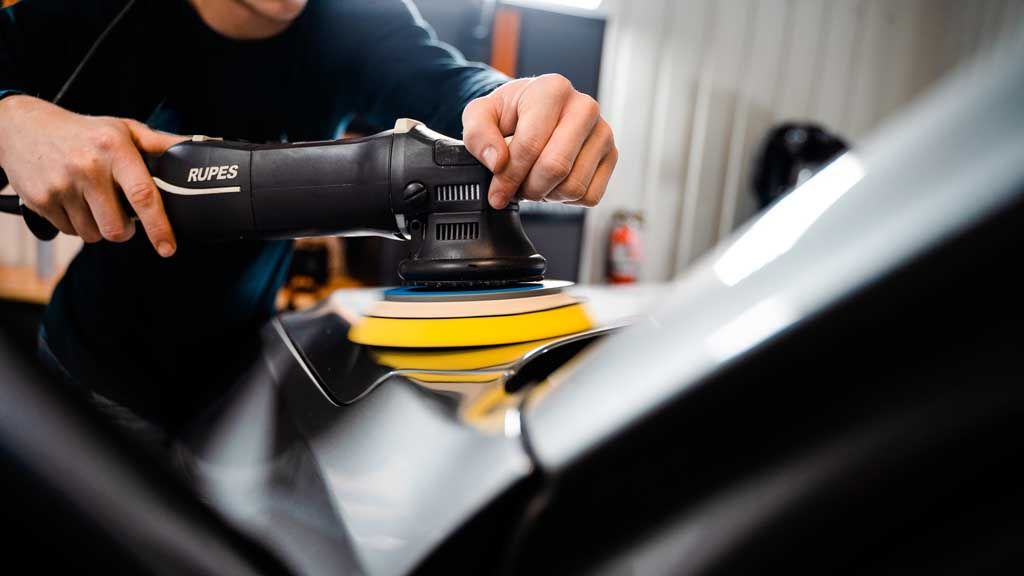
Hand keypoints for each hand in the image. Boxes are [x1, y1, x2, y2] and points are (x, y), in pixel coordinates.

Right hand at [0, 95, 186, 255]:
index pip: (143, 195)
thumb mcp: (123, 128)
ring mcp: (62, 185)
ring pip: (94, 234)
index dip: (158, 227)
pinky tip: (73, 200)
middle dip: (123, 230)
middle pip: (117, 228)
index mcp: (115, 149)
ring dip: (99, 226)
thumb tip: (196, 144)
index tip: (168, 247)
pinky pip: (70, 231)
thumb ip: (159, 142)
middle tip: (119, 211)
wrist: (24, 126)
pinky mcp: (41, 200)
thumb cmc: (84, 132)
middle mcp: (89, 167)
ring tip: (93, 200)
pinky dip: (77, 223)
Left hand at [462, 74, 617, 208]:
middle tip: (516, 186)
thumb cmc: (510, 113)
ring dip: (547, 193)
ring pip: (573, 187)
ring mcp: (602, 132)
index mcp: (553, 90)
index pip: (530, 145)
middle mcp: (584, 107)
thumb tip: (497, 162)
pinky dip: (567, 199)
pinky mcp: (611, 156)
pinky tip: (554, 182)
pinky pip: (589, 196)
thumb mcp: (480, 115)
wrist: (534, 112)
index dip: (509, 177)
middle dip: (529, 187)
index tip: (496, 193)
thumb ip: (478, 135)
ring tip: (534, 179)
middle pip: (555, 168)